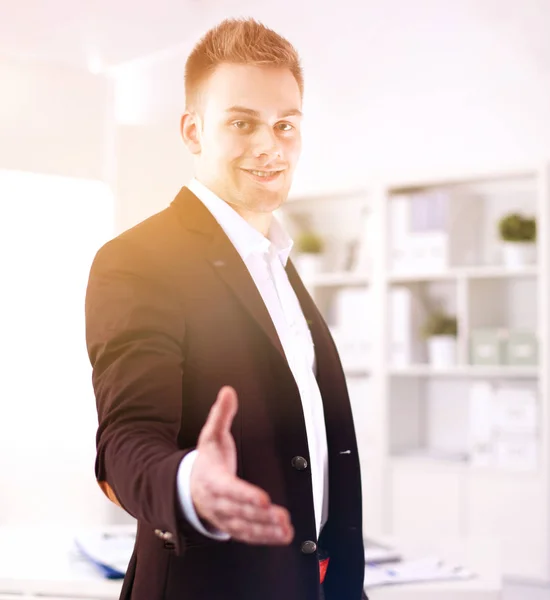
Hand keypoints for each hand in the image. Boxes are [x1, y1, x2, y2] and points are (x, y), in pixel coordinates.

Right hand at [190, 386, 293, 544]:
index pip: (230, 489)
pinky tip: (283, 536)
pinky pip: (249, 535)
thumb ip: (221, 414)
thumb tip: (228, 391)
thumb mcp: (210, 434)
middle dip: (261, 516)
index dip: (246, 495)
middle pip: (241, 511)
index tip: (262, 498)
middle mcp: (219, 502)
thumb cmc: (207, 460)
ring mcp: (226, 517)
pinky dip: (266, 538)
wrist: (190, 488)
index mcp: (212, 480)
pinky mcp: (234, 526)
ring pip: (246, 526)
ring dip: (267, 530)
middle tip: (281, 516)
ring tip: (286, 529)